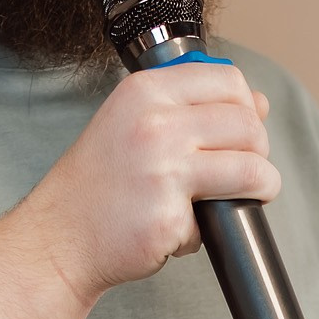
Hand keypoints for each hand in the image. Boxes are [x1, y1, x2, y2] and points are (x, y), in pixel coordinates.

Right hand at [22, 60, 278, 302]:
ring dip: (260, 189)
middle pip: (248, 126)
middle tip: (244, 173)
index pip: (229, 81)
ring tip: (241, 199)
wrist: (58, 237)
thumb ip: (191, 107)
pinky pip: (218, 220)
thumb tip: (257, 102)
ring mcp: (163, 171)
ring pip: (253, 171)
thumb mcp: (132, 122)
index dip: (247, 108)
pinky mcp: (170, 217)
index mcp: (146, 91)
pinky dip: (204, 231)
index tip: (241, 131)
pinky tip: (175, 229)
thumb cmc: (98, 183)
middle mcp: (155, 124)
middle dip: (258, 153)